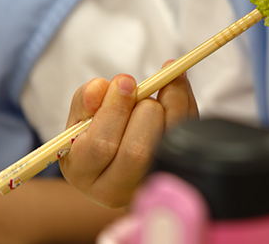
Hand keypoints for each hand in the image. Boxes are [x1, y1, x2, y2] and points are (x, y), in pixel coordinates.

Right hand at [58, 64, 198, 207]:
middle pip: (136, 152)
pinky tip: (176, 87)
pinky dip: (185, 104)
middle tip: (142, 88)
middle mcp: (115, 188)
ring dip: (169, 105)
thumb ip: (86, 100)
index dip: (115, 110)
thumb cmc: (95, 130)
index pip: (100, 146)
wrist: (118, 151)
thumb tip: (100, 87)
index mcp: (83, 173)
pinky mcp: (175, 170)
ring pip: (168, 145)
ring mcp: (148, 183)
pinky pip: (186, 135)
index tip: (125, 81)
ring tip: (160, 85)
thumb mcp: (82, 115)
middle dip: (144, 110)